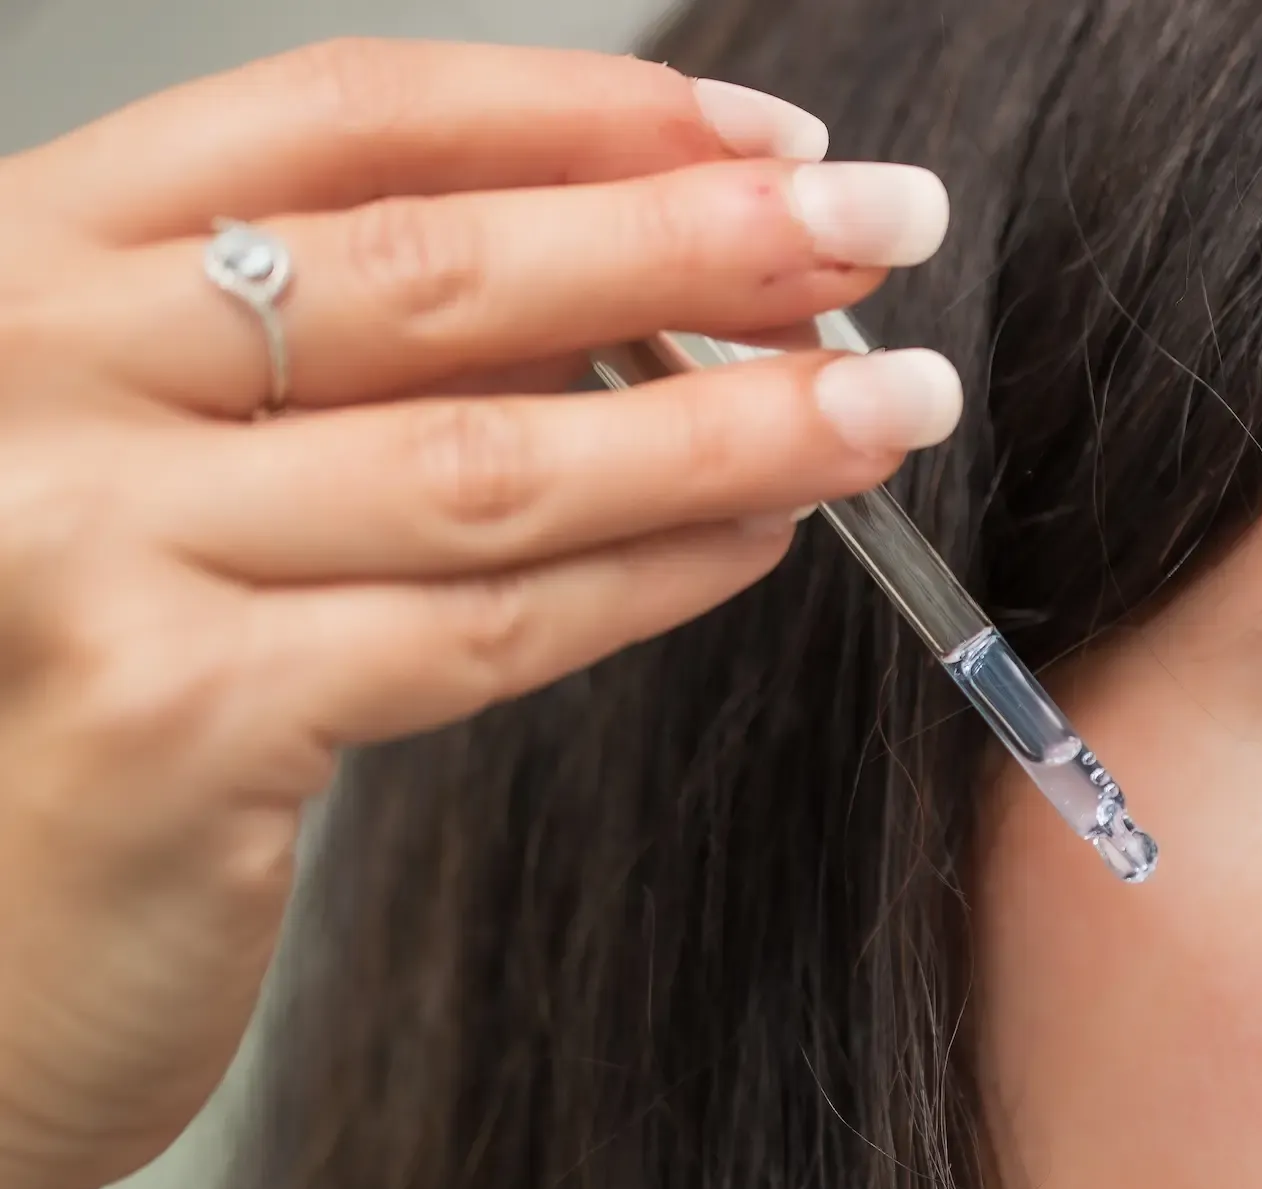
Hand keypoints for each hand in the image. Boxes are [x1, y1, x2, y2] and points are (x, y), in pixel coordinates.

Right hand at [0, 38, 965, 1188]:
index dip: (574, 111)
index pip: (336, 120)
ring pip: (487, 454)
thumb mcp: (153, 463)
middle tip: (886, 224)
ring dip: (727, 418)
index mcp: (27, 270)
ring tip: (890, 398)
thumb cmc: (50, 705)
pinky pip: (482, 627)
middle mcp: (31, 377)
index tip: (762, 131)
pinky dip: (647, 575)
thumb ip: (334, 365)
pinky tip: (762, 537)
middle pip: (432, 267)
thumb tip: (641, 283)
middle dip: (695, 239)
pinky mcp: (173, 719)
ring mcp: (82, 545)